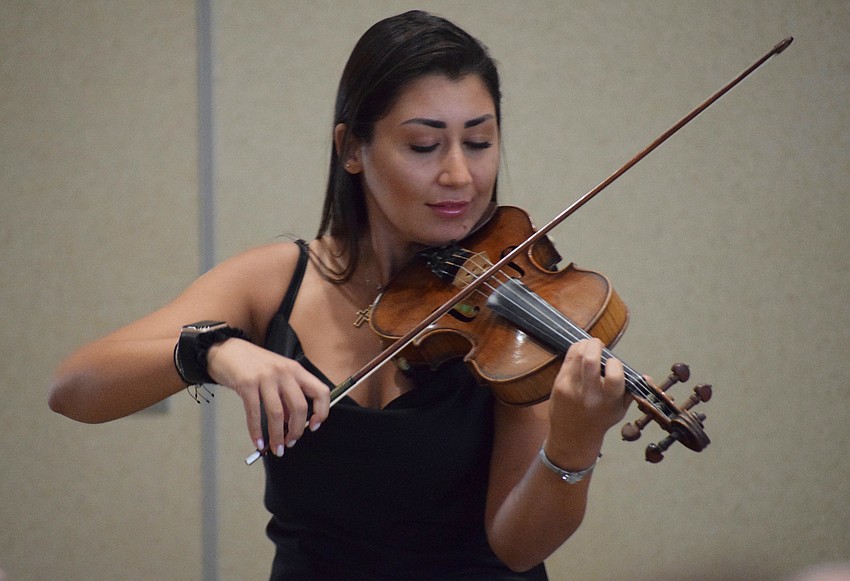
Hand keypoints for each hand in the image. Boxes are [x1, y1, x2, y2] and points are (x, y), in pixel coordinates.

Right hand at [206, 338, 329, 455]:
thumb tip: (290, 421)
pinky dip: (256, 431)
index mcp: (296, 370)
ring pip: (277, 413)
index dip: (321, 412)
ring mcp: (266, 377)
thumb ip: (286, 395)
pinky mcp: (247, 383)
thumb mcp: (277, 374)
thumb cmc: (253, 364)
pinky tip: (258, 441)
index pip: (320, 391)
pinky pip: (254, 413)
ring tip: (275, 448)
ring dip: (277, 436)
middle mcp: (284, 372)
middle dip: (296, 431)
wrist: (226, 350)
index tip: (314, 426)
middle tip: (290, 443)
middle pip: (299, 407)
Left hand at [546, 338, 630, 467]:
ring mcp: (571, 388)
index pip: (615, 376)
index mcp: (608, 401)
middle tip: (599, 344)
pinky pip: (567, 359)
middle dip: (596, 345)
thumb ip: (632, 392)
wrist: (573, 434)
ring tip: (590, 345)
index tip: (613, 363)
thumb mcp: (620, 409)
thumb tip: (647, 378)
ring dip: (584, 344)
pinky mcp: (559, 384)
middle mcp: (589, 394)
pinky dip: (575, 350)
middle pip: (590, 360)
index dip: (615, 364)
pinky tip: (580, 350)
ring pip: (577, 355)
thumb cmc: (600, 418)